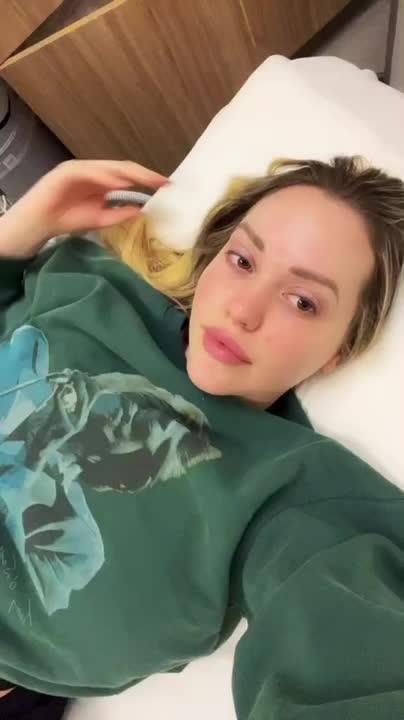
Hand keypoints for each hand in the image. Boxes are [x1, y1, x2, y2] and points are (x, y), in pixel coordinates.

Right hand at [0, 159, 167, 257]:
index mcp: (103, 181)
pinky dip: (105, 177)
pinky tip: (119, 183)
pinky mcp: (67, 171)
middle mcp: (94, 171)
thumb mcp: (100, 220)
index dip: (148, 180)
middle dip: (144, 174)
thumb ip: (120, 214)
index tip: (167, 186)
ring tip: (147, 180)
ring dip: (129, 174)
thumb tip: (142, 210)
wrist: (41, 223)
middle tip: (163, 181)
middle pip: (123, 168)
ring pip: (108, 167)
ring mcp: (81, 168)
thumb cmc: (68, 220)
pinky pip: (89, 171)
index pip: (129, 176)